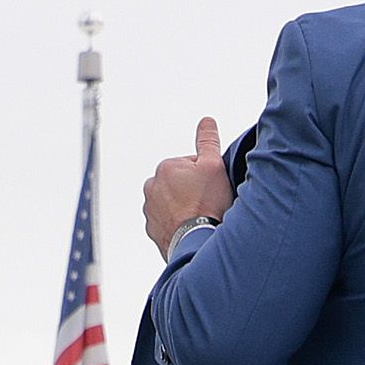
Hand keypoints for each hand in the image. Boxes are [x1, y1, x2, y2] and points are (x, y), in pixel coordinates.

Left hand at [143, 116, 232, 255]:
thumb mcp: (214, 166)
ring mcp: (150, 210)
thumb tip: (206, 122)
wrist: (196, 243)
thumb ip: (208, 141)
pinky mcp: (152, 230)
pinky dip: (178, 224)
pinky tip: (191, 228)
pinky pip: (168, 222)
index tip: (211, 188)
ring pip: (173, 203)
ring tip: (199, 217)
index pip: (190, 165)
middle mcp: (152, 187)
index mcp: (165, 168)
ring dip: (184, 208)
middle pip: (179, 184)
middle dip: (192, 191)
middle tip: (207, 203)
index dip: (205, 176)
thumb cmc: (206, 206)